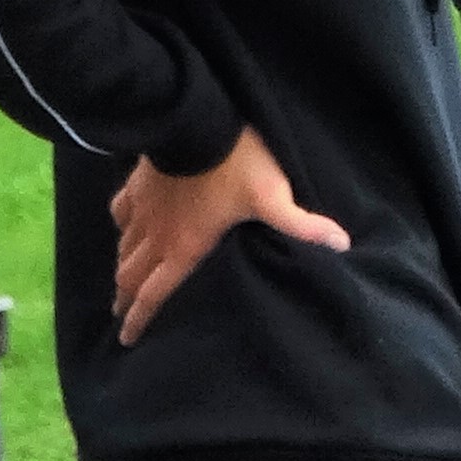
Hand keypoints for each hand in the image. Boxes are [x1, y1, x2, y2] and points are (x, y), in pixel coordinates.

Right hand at [109, 127, 347, 345]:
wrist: (195, 121)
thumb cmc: (235, 164)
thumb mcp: (273, 197)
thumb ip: (302, 224)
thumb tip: (340, 244)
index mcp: (185, 247)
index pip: (156, 293)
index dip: (140, 318)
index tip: (128, 338)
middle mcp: (156, 235)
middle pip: (132, 275)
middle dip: (124, 299)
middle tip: (120, 316)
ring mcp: (142, 209)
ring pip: (123, 246)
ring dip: (121, 268)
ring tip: (120, 282)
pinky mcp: (137, 185)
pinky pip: (120, 212)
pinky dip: (120, 226)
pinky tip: (122, 228)